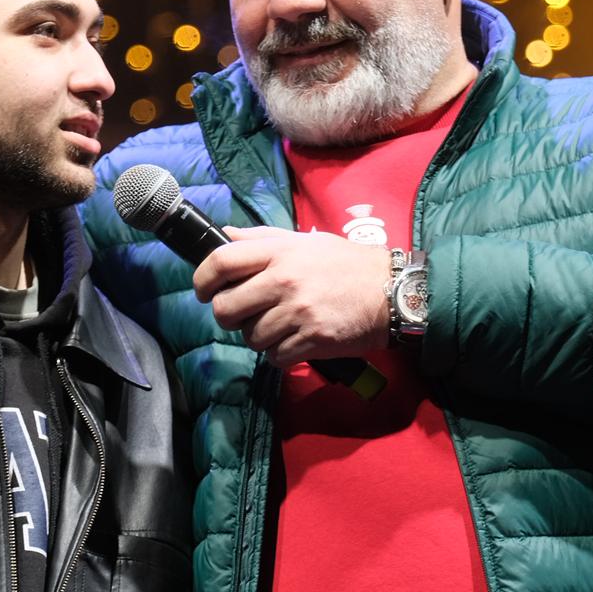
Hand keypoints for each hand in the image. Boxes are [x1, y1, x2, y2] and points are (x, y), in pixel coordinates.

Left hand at [191, 226, 391, 366]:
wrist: (390, 291)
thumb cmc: (345, 264)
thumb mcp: (304, 241)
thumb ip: (262, 238)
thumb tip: (224, 235)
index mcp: (279, 252)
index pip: (221, 260)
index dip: (202, 279)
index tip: (204, 290)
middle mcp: (284, 280)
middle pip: (225, 307)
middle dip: (227, 315)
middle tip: (241, 315)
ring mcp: (298, 312)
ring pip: (250, 337)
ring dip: (259, 337)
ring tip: (278, 326)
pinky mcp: (313, 339)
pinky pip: (275, 356)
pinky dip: (280, 354)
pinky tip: (294, 341)